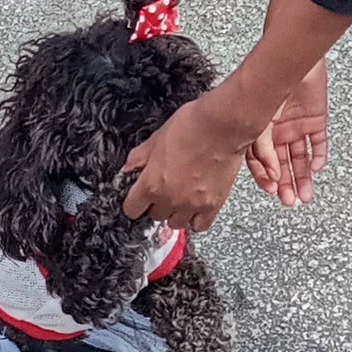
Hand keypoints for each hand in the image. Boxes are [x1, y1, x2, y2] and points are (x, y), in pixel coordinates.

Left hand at [122, 90, 257, 232]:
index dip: (134, 202)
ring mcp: (192, 205)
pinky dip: (196, 219)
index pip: (132, 209)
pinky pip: (200, 225)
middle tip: (162, 189)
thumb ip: (139, 157)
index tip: (139, 196)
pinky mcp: (213, 205)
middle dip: (156, 204)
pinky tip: (196, 206)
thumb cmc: (191, 126)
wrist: (221, 126)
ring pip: (176, 224)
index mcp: (151, 183)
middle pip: (155, 216)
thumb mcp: (156, 137)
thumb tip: (129, 167)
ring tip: (179, 197)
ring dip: (175, 213)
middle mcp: (170, 199)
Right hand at [247, 59, 327, 205]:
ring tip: (304, 195)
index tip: (271, 191)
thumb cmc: (270, 82)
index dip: (264, 177)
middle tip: (289, 200)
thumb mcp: (260, 121)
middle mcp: (278, 131)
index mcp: (260, 130)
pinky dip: (318, 156)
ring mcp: (297, 126)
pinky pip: (318, 143)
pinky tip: (316, 167)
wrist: (294, 61)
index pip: (260, 161)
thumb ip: (263, 148)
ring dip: (303, 177)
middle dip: (285, 183)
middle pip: (282, 163)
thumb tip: (272, 173)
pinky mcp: (315, 120)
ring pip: (300, 158)